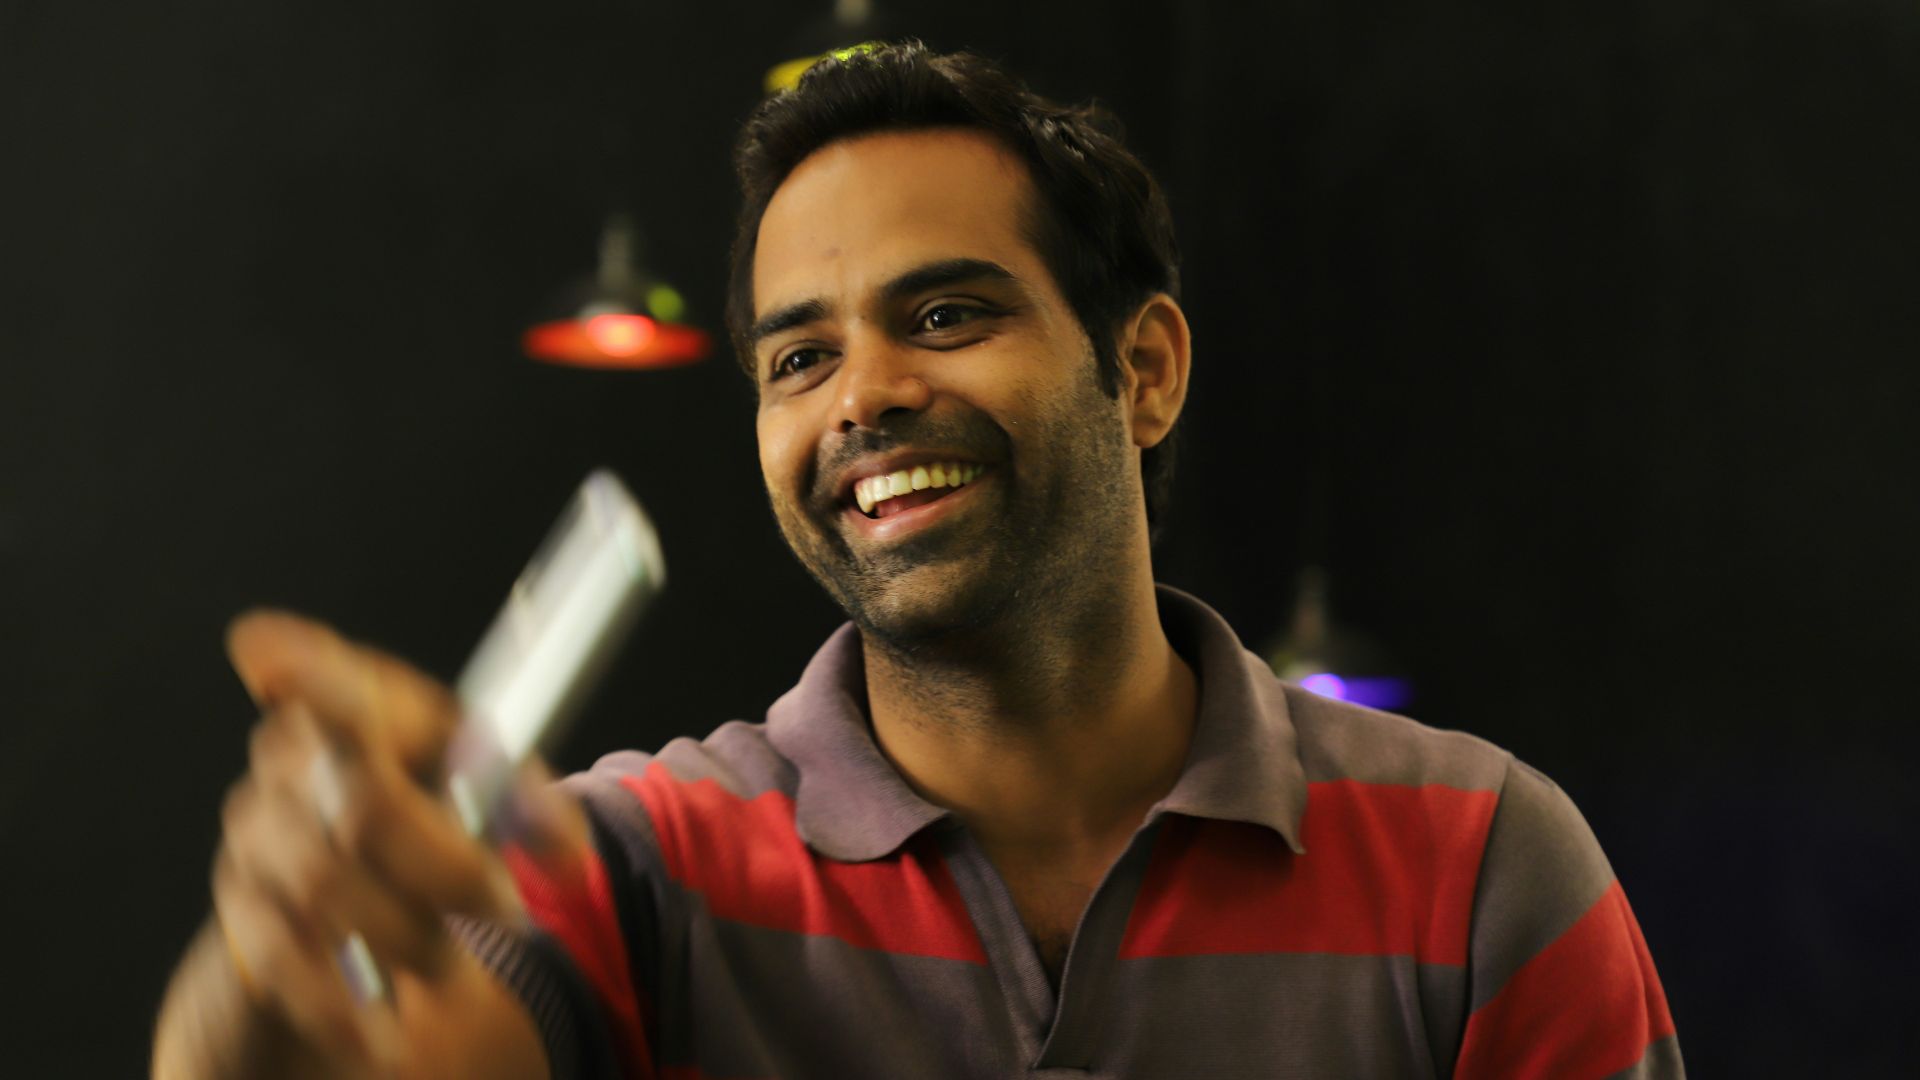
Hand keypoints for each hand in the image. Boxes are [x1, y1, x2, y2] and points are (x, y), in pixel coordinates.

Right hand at [210, 610, 530, 1071]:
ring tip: (451, 963)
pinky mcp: (242, 916)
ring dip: (409, 935)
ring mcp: (254, 837)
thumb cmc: (425, 836)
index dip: (298, 665)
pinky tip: (387, 1031)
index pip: (320, 678)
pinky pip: (285, 960)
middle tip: (506, 907)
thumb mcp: (489, 804)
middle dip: (447, 867)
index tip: (266, 652)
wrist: (349, 927)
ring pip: (328, 885)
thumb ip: (532, 811)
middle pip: (363, 805)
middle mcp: (291, 763)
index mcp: (360, 711)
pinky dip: (346, 1004)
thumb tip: (570, 856)